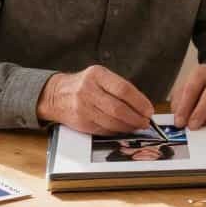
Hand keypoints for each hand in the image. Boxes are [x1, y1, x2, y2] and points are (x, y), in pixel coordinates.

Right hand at [36, 65, 152, 134]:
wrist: (56, 95)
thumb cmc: (84, 85)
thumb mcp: (100, 77)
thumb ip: (119, 88)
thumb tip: (142, 106)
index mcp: (97, 75)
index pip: (123, 89)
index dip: (139, 102)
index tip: (149, 110)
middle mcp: (88, 90)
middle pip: (118, 108)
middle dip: (136, 118)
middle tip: (145, 121)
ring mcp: (83, 107)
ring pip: (112, 122)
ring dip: (128, 126)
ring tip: (137, 126)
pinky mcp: (81, 122)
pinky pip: (104, 129)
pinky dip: (117, 131)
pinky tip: (123, 129)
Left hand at [170, 64, 205, 128]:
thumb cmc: (198, 87)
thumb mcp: (183, 90)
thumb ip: (179, 104)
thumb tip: (178, 120)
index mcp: (201, 72)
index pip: (192, 89)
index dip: (185, 107)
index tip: (179, 122)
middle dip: (200, 113)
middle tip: (192, 126)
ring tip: (203, 125)